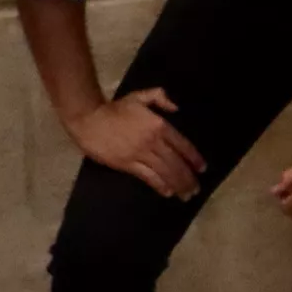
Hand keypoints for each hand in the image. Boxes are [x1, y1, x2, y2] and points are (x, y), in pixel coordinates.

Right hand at [68, 88, 204, 200]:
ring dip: (177, 184)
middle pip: (176, 162)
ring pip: (164, 171)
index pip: (182, 145)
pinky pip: (147, 176)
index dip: (194, 158)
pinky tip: (167, 192)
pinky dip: (159, 185)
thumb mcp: (140, 96)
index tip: (202, 169)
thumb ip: (160, 97)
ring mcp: (139, 154)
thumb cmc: (115, 108)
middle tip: (196, 189)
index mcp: (159, 125)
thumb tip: (176, 108)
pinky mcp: (126, 164)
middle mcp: (153, 141)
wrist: (89, 119)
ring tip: (187, 194)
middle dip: (188, 177)